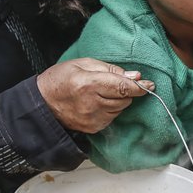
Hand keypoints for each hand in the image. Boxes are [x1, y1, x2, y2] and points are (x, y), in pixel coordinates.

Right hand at [36, 58, 152, 133]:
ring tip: (101, 93)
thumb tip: (135, 75)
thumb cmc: (61, 78)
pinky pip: (112, 118)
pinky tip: (97, 103)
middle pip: (125, 99)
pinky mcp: (93, 128)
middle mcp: (92, 104)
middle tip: (114, 84)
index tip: (150, 84)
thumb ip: (110, 69)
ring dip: (117, 101)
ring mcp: (92, 119)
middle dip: (125, 91)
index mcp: (89, 84)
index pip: (123, 87)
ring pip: (120, 109)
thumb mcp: (83, 64)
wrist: (42, 102)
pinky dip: (110, 110)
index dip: (139, 86)